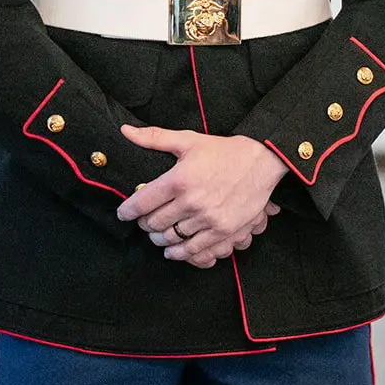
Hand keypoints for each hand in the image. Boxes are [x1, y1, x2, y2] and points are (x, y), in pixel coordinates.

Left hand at [115, 127, 285, 266]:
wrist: (261, 162)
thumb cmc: (222, 151)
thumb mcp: (188, 140)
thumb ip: (154, 137)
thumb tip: (125, 131)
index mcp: (178, 179)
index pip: (141, 203)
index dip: (127, 211)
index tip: (123, 214)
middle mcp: (191, 202)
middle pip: (154, 223)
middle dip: (144, 224)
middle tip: (144, 221)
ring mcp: (208, 219)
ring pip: (171, 238)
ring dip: (159, 239)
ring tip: (157, 234)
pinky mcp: (222, 231)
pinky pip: (194, 250)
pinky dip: (179, 253)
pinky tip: (172, 250)